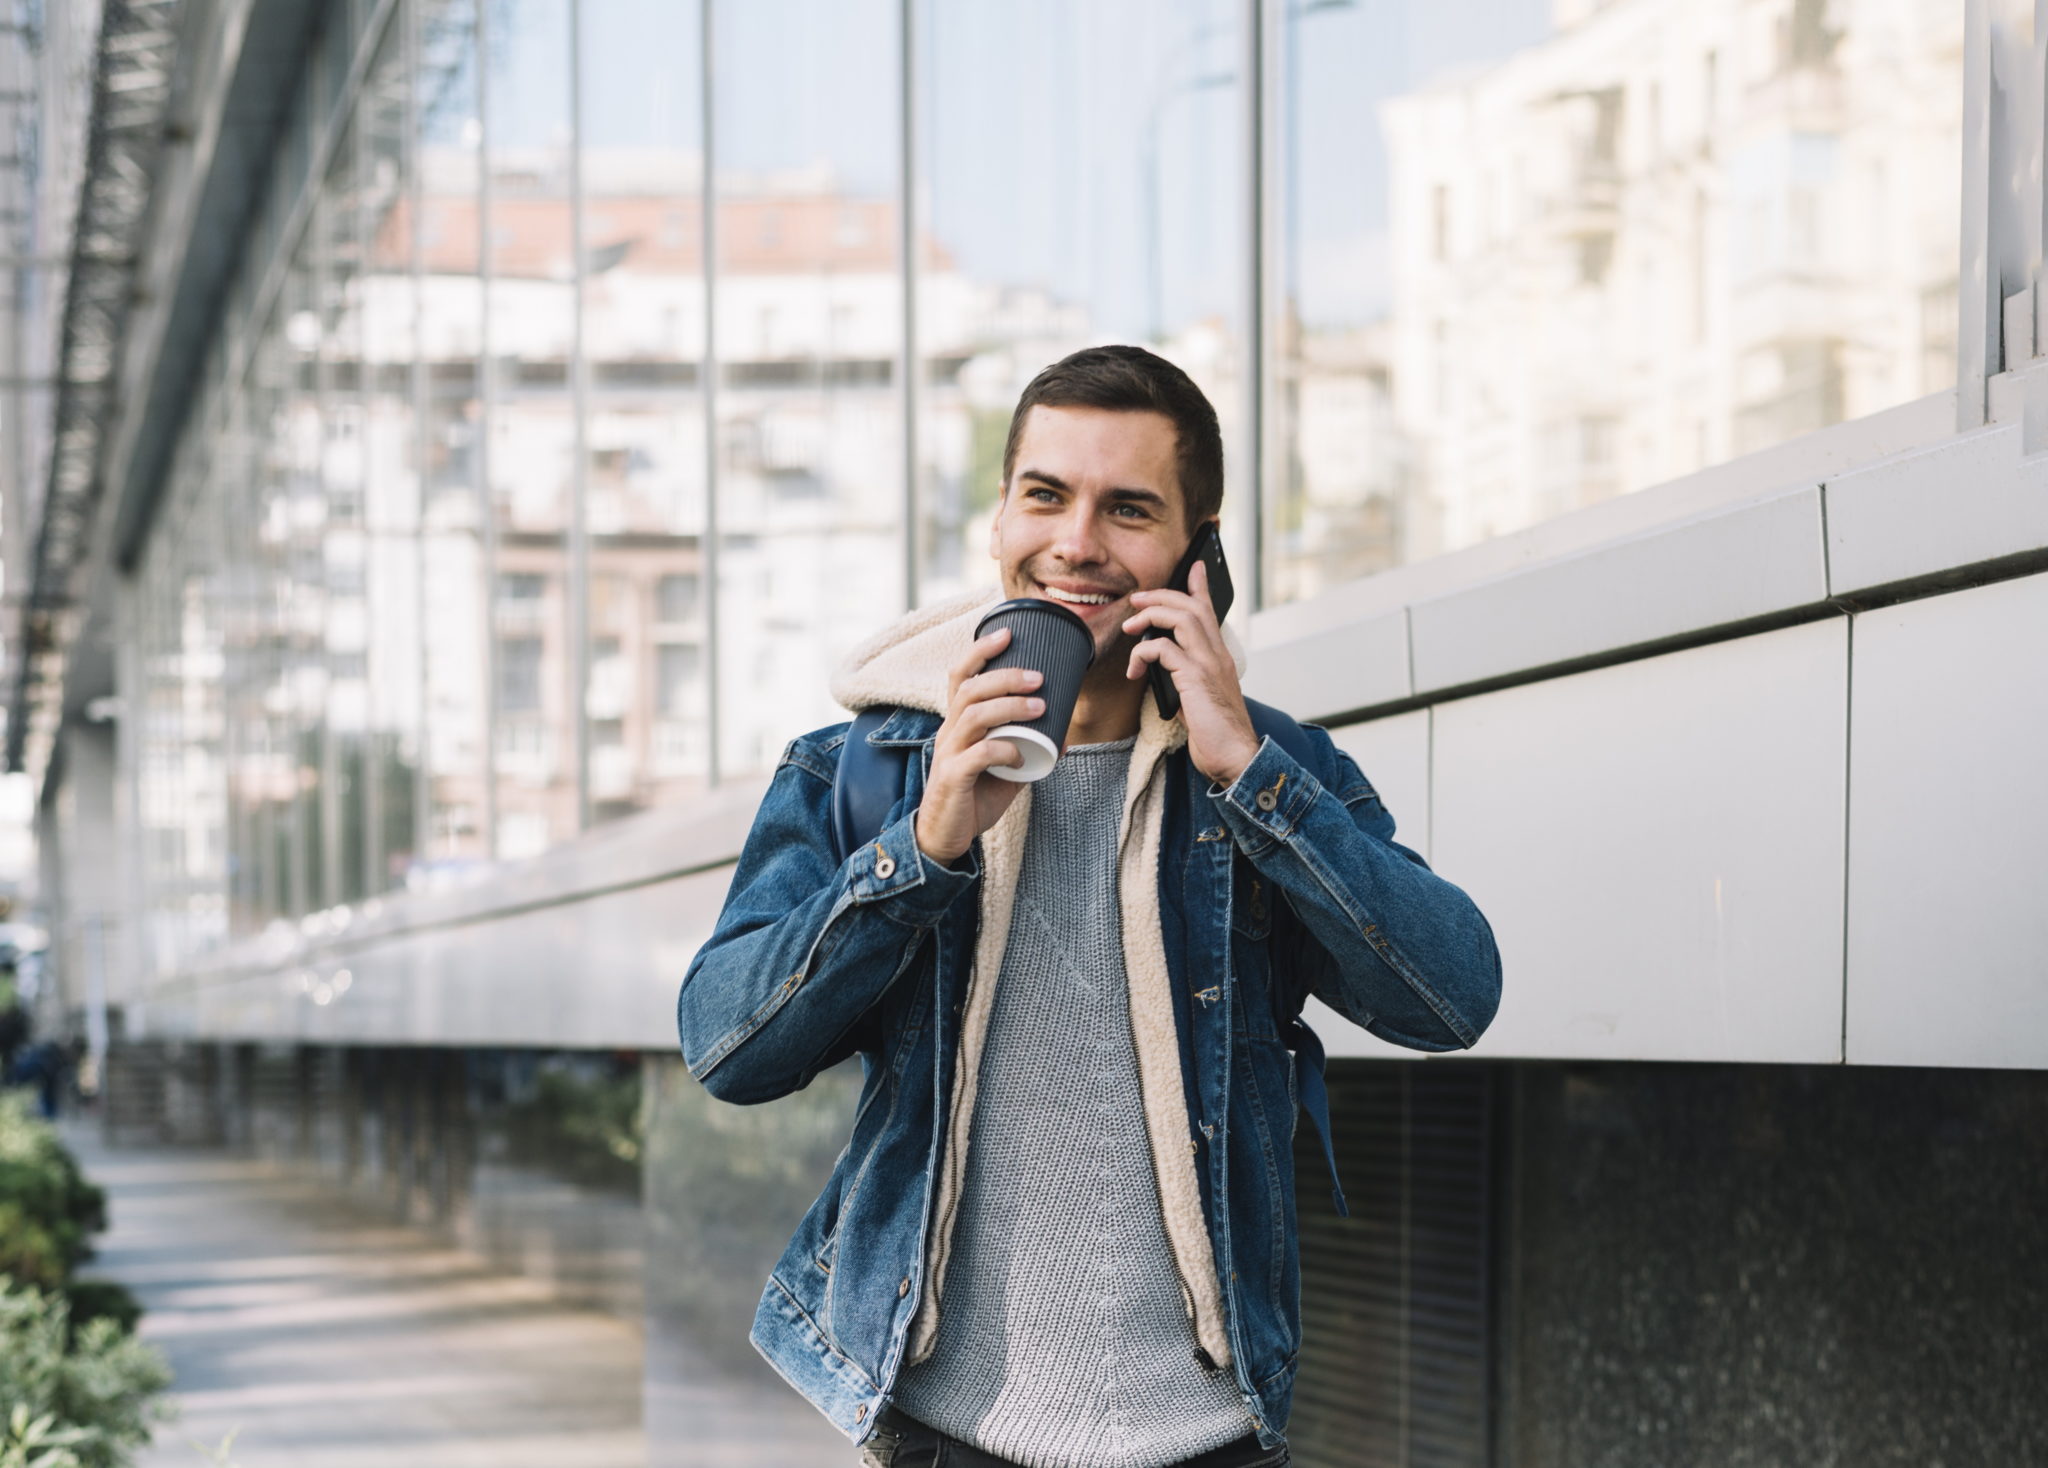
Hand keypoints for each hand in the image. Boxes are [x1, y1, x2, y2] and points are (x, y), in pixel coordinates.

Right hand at [913, 627, 1040, 865]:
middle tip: (1038, 677)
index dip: (980, 651)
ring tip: (1040, 706)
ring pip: (973, 716)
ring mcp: (948, 754)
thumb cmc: (974, 797)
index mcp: (958, 723)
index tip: (1007, 633)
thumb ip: (1029, 750)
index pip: (961, 676)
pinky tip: (1021, 756)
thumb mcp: (1006, 770)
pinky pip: (977, 755)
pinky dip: (1003, 751)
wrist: (946, 837)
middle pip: (969, 690)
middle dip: (1004, 677)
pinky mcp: (953, 778)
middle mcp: (949, 732)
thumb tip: (1065, 735)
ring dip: (1009, 706)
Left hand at [1122, 560, 1260, 785]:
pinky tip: (1134, 672)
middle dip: (1161, 596)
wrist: (1236, 758)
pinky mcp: (1196, 679)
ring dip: (1151, 616)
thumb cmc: (1216, 735)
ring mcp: (1209, 665)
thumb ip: (1186, 679)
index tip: (1192, 568)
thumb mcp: (1199, 700)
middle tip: (1137, 599)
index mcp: (1220, 658)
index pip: (1210, 612)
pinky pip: (1164, 650)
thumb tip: (1163, 669)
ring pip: (1181, 618)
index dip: (1199, 587)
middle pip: (1191, 607)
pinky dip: (1143, 654)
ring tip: (1130, 627)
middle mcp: (1218, 655)